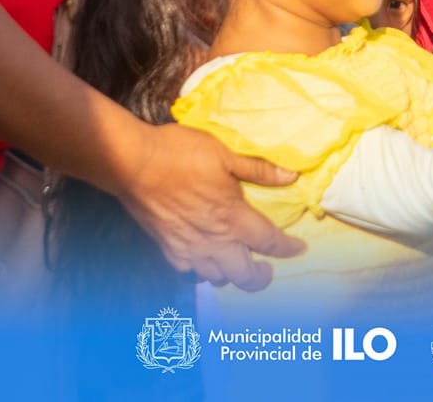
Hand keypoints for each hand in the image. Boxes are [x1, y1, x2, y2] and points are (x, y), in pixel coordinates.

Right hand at [109, 123, 304, 289]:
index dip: (287, 248)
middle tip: (266, 268)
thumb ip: (258, 169)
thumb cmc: (180, 153)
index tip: (299, 249)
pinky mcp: (167, 248)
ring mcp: (189, 249)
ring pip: (216, 279)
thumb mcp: (225, 154)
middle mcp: (214, 240)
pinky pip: (189, 271)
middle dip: (260, 277)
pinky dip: (200, 270)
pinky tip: (202, 258)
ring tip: (235, 262)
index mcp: (233, 217)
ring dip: (230, 274)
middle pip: (244, 275)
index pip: (269, 242)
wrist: (133, 163)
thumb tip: (291, 175)